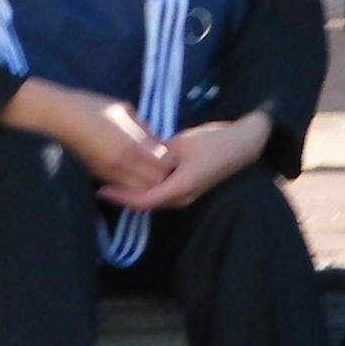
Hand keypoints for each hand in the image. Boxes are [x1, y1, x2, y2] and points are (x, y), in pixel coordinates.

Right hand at [44, 86, 174, 197]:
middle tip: (164, 165)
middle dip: (163, 174)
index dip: (172, 160)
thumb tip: (160, 142)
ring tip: (150, 170)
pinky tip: (135, 173)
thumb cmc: (93, 107)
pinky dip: (133, 184)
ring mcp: (109, 172)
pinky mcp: (99, 177)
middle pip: (155, 181)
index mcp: (131, 143)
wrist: (61, 118)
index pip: (164, 163)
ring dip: (149, 183)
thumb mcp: (126, 110)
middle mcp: (122, 163)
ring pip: (140, 189)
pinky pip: (124, 188)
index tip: (173, 153)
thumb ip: (145, 129)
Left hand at [110, 111, 272, 211]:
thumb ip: (157, 154)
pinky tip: (135, 176)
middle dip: (123, 195)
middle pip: (146, 203)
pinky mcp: (188, 188)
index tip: (101, 188)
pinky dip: (146, 188)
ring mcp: (186, 195)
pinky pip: (162, 193)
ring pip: (153, 199)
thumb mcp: (181, 143)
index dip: (120, 197)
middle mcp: (182, 198)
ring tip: (114, 180)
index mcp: (180, 188)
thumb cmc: (213, 142)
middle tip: (101, 182)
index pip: (143, 200)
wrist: (243, 144)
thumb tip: (136, 156)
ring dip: (134, 192)